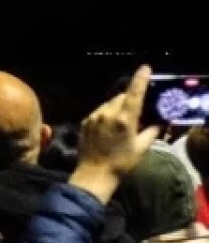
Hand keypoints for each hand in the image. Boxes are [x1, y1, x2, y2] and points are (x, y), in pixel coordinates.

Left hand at [70, 64, 159, 202]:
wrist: (94, 174)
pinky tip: (109, 129)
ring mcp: (94, 116)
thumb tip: (158, 121)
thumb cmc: (122, 163)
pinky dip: (107, 115)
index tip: (145, 68)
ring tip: (122, 125)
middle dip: (130, 101)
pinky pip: (99, 112)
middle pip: (121, 97)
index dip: (140, 79)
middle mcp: (107, 113)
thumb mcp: (142, 148)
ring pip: (109, 104)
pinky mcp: (85, 121)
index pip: (134, 93)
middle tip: (136, 113)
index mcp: (124, 119)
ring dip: (117, 108)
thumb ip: (151, 131)